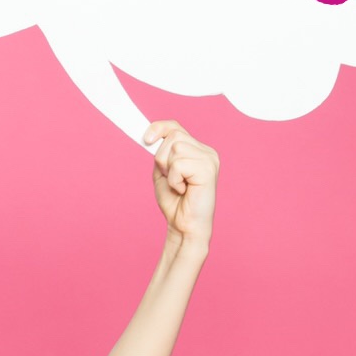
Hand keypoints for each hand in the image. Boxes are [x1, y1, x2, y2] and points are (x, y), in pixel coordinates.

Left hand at [143, 120, 217, 254]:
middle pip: (174, 136)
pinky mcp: (208, 169)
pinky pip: (179, 163)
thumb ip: (159, 155)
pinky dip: (175, 179)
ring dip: (169, 170)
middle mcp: (206, 151)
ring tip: (179, 186)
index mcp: (197, 150)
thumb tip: (149, 136)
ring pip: (175, 148)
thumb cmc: (175, 203)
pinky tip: (183, 190)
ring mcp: (209, 158)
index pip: (176, 127)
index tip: (146, 138)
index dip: (159, 128)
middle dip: (162, 159)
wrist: (184, 227)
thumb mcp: (163, 174)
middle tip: (171, 179)